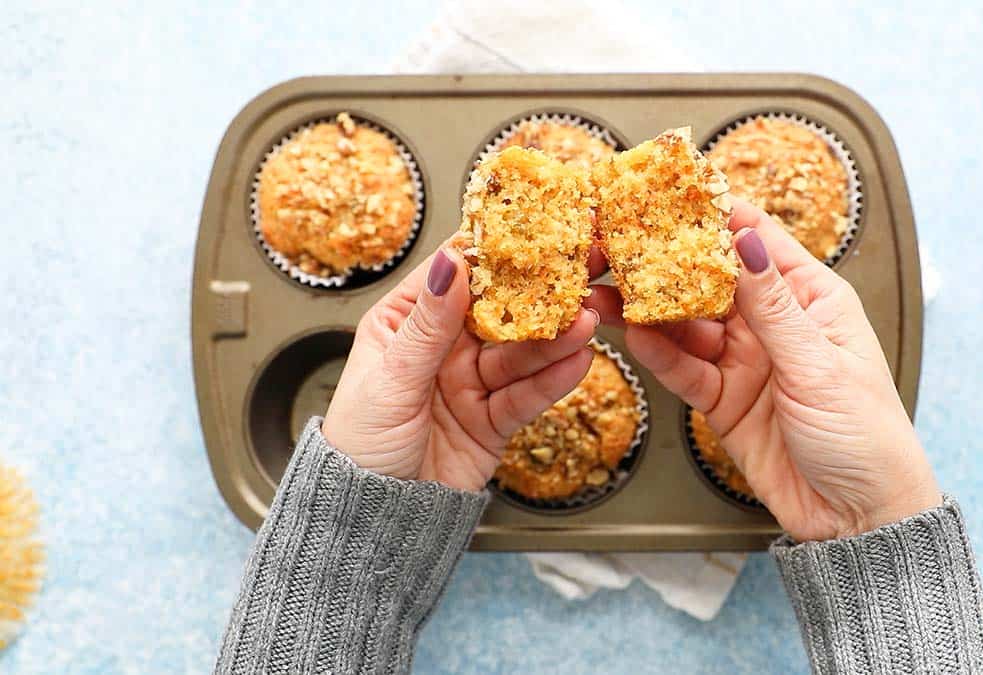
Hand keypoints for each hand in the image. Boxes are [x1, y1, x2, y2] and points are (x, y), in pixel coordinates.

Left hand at [322, 243, 601, 491]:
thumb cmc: (360, 445)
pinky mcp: (493, 418)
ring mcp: (470, 381)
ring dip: (553, 338)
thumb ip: (428, 324)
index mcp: (406, 323)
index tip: (532, 228)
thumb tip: (449, 264)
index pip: (454, 275)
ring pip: (519, 352)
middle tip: (579, 270)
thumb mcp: (389, 378)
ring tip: (586, 321)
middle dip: (539, 293)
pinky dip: (553, 380)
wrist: (375, 517)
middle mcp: (442, 347)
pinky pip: (527, 394)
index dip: (493, 251)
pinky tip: (577, 361)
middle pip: (499, 311)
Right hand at [588, 200, 939, 539]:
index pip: (759, 242)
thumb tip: (745, 240)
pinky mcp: (723, 399)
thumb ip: (772, 306)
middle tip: (621, 244)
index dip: (717, 216)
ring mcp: (747, 360)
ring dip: (653, 309)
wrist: (859, 516)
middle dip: (669, 263)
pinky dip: (661, 354)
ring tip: (611, 292)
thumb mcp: (818, 363)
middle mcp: (775, 323)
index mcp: (813, 299)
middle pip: (713, 280)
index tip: (672, 193)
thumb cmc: (865, 434)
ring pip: (690, 324)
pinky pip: (685, 368)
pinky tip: (636, 336)